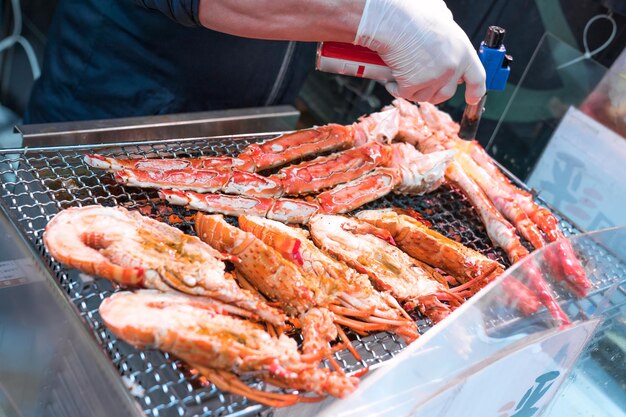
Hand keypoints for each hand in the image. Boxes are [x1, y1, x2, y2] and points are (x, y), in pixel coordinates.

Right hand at [355, 0, 485, 104]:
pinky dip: (396, 88)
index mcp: (463, 50)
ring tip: (404, 74)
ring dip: (414, 89)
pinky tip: (392, 78)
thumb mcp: (442, 19)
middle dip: (434, 92)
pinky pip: (405, 94)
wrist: (395, 20)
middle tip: (422, 83)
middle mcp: (452, 67)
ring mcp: (433, 78)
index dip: (475, 91)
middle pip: (446, 93)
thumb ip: (447, 34)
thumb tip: (445, 30)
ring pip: (424, 96)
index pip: (477, 78)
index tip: (471, 99)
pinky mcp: (414, 85)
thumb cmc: (414, 14)